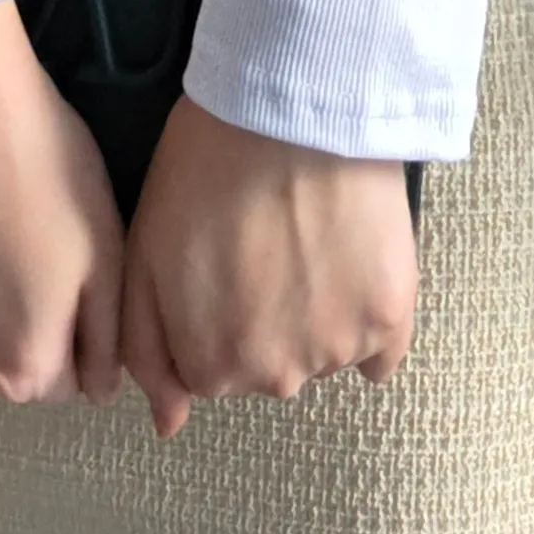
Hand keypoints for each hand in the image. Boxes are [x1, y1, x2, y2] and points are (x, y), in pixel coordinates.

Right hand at [0, 0, 126, 405]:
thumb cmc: (42, 169)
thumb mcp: (106, 250)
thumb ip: (105, 338)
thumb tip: (97, 391)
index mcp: (22, 367)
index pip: (64, 382)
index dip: (75, 328)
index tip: (70, 269)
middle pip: (4, 364)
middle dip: (23, 322)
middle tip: (26, 241)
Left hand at [119, 95, 418, 436]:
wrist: (287, 108)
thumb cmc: (203, 169)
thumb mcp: (142, 256)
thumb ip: (148, 352)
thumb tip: (167, 426)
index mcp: (211, 368)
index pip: (210, 370)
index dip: (213, 310)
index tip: (222, 258)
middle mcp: (276, 378)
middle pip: (267, 364)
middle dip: (263, 316)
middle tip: (265, 240)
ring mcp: (337, 350)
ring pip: (323, 350)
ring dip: (315, 311)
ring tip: (306, 235)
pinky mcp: (391, 315)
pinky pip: (381, 347)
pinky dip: (368, 316)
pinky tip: (352, 263)